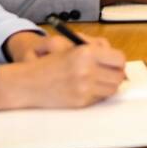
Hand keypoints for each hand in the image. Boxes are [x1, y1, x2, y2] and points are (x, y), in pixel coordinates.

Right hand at [0, 36, 126, 109]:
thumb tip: (116, 56)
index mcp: (85, 53)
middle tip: (109, 72)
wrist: (27, 83)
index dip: (118, 61)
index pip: (119, 59)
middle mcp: (87, 70)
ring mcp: (84, 88)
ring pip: (112, 89)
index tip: (115, 62)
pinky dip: (98, 94)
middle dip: (116, 74)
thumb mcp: (71, 46)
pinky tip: (87, 88)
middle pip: (119, 76)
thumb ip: (95, 47)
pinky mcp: (81, 102)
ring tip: (98, 80)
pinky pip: (100, 98)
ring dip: (108, 84)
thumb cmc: (47, 62)